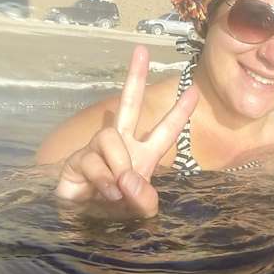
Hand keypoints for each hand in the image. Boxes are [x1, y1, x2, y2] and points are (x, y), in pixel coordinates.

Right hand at [54, 46, 197, 218]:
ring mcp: (98, 148)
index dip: (180, 112)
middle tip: (141, 50)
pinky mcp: (78, 159)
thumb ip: (143, 199)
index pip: (165, 130)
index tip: (194, 90)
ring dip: (117, 166)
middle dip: (135, 76)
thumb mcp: (139, 210)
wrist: (84, 224)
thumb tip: (128, 176)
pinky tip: (101, 193)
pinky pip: (94, 161)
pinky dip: (102, 181)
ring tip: (115, 190)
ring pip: (111, 139)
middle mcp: (122, 144)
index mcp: (144, 154)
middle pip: (129, 104)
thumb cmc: (115, 211)